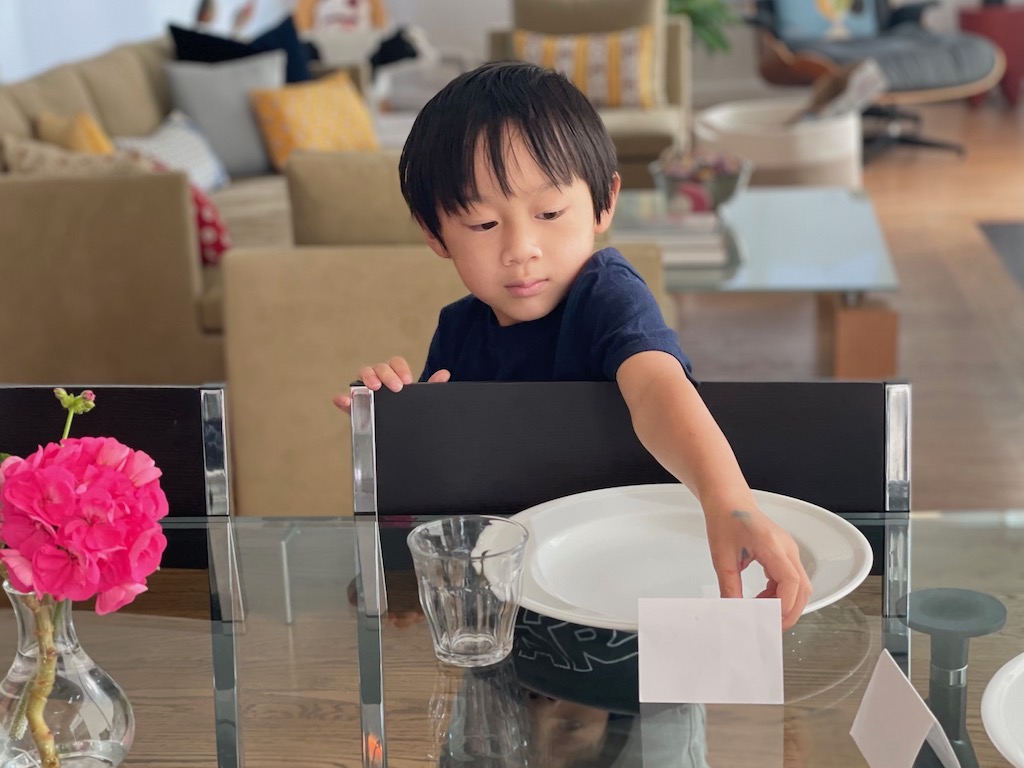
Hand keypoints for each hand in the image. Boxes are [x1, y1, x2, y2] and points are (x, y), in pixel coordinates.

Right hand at [332, 356, 449, 412]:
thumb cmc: (408, 412)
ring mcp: (366, 391)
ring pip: (362, 376)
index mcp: (395, 375)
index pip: (395, 363)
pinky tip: (342, 399)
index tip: (408, 381)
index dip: (400, 368)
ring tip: (374, 387)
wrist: (401, 436)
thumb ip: (431, 388)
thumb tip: (444, 374)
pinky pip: (346, 401)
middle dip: (386, 374)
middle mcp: (379, 380)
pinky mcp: (355, 407)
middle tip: (396, 387)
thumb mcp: (419, 401)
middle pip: (379, 367)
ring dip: (367, 378)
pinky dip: (343, 399)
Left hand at [704, 505, 811, 630]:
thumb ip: (729, 585)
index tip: (770, 618)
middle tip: (772, 626)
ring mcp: (788, 550)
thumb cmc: (725, 521)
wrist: (729, 501)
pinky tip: (764, 598)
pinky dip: (782, 593)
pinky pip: (792, 578)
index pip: (791, 581)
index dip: (784, 604)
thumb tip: (735, 610)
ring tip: (764, 612)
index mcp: (771, 545)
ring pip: (800, 585)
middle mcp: (786, 548)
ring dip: (786, 602)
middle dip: (790, 610)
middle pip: (802, 587)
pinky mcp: (785, 553)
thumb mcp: (721, 556)